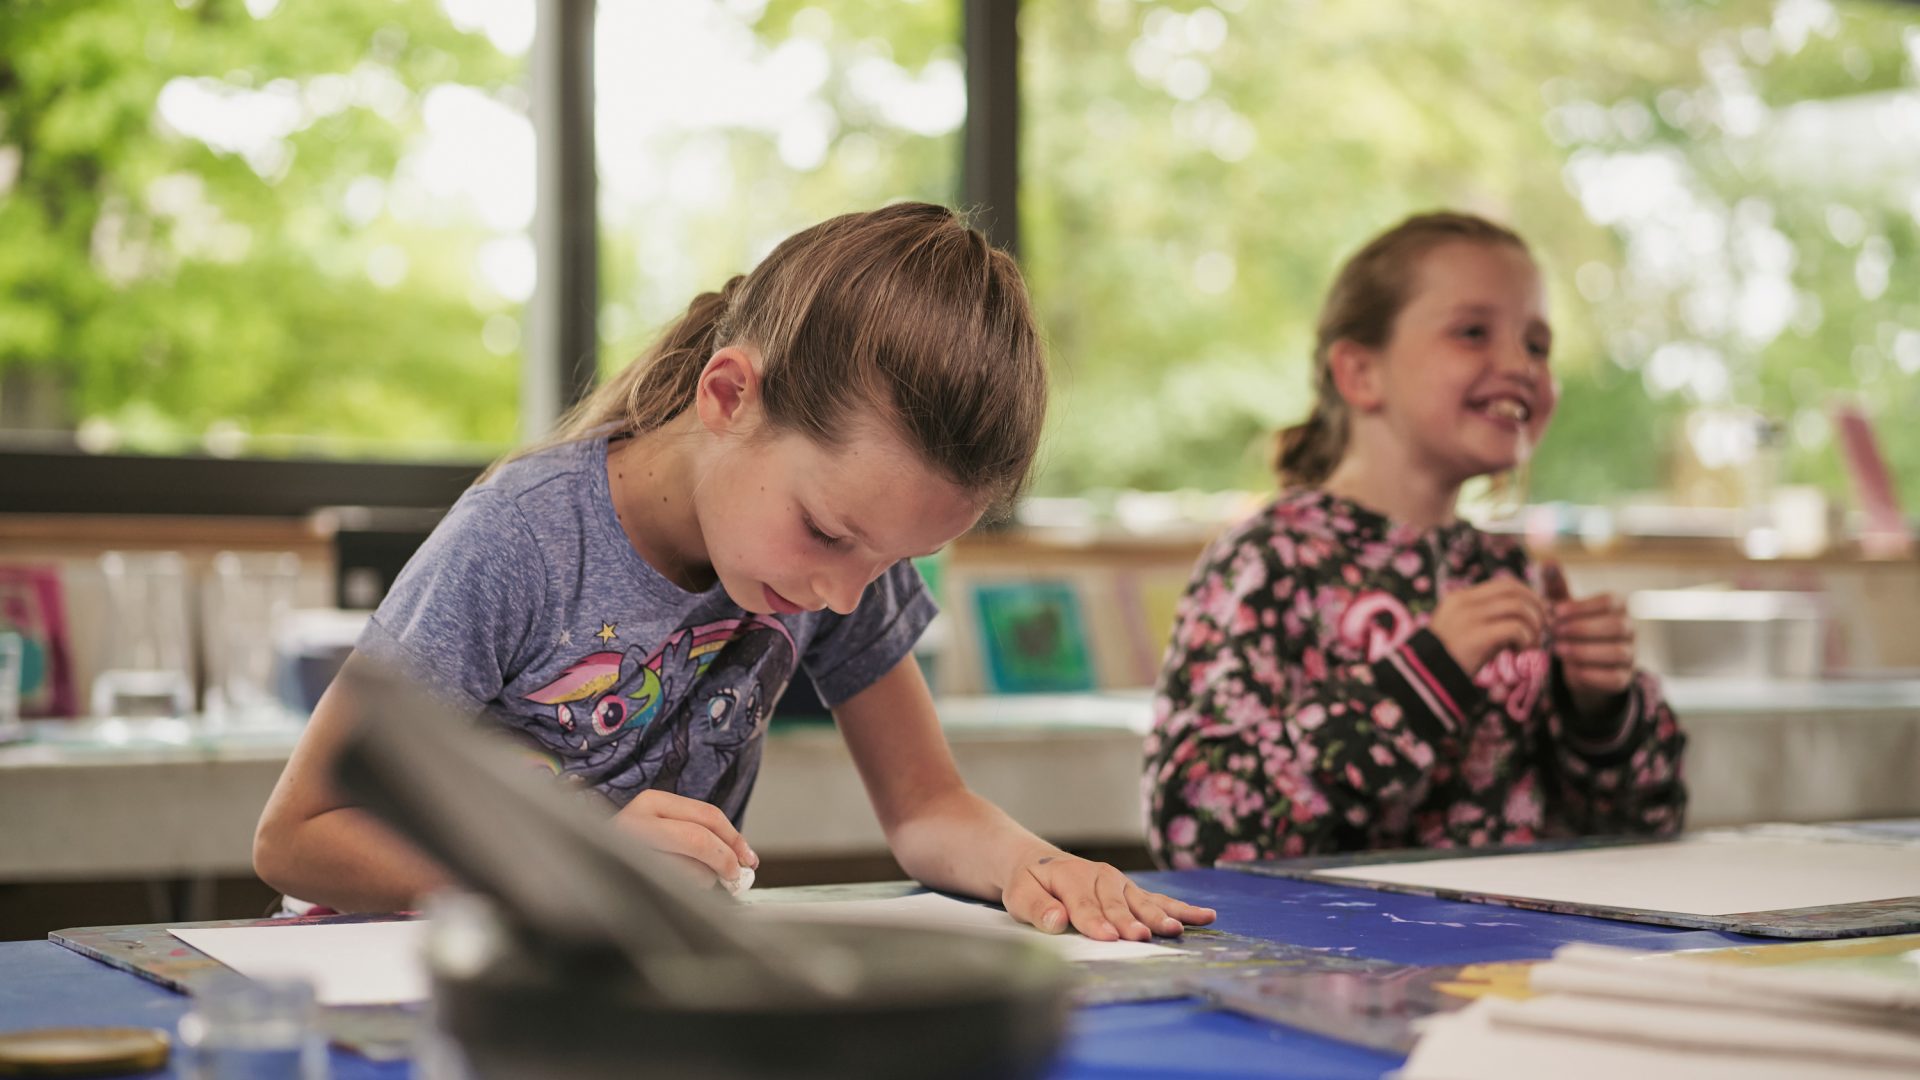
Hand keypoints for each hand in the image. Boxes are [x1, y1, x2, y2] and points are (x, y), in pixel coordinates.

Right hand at [611, 789, 758, 888]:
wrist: (582, 865)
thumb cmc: (631, 850)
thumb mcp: (662, 829)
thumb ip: (697, 835)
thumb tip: (741, 859)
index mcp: (651, 802)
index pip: (707, 815)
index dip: (734, 838)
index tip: (748, 858)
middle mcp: (636, 821)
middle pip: (699, 838)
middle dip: (725, 860)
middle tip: (735, 876)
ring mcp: (627, 849)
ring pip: (688, 868)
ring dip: (702, 882)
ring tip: (688, 883)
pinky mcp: (624, 877)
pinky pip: (671, 889)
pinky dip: (684, 893)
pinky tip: (671, 891)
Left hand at [1001, 848, 1216, 940]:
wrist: (1040, 864)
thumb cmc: (1030, 884)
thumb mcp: (1020, 894)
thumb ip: (1036, 908)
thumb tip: (1057, 920)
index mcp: (1070, 877)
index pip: (1083, 904)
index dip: (1095, 921)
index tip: (1108, 937)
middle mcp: (1100, 877)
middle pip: (1116, 904)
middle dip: (1129, 921)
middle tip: (1142, 936)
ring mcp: (1120, 884)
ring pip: (1142, 902)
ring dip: (1159, 916)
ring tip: (1176, 929)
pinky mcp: (1133, 892)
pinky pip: (1159, 900)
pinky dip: (1181, 908)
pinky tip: (1205, 916)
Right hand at [1427, 577, 1548, 674]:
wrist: (1426, 681)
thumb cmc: (1451, 660)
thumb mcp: (1467, 631)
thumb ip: (1490, 619)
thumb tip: (1528, 616)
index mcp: (1460, 598)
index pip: (1505, 583)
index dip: (1528, 595)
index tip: (1538, 614)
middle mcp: (1464, 602)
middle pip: (1514, 590)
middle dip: (1536, 607)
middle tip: (1542, 629)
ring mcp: (1469, 617)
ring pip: (1518, 607)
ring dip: (1533, 626)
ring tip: (1530, 645)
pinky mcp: (1477, 636)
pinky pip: (1515, 628)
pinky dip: (1526, 639)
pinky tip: (1519, 653)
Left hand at [1541, 560, 1635, 716]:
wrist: (1579, 666)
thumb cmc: (1571, 629)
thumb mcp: (1563, 608)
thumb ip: (1556, 587)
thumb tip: (1547, 561)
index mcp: (1618, 607)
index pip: (1610, 601)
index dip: (1582, 607)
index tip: (1555, 612)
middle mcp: (1629, 629)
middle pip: (1616, 626)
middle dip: (1582, 629)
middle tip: (1553, 632)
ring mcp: (1630, 655)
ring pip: (1617, 652)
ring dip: (1584, 651)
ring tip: (1557, 649)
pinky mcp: (1623, 679)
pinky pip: (1614, 678)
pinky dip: (1591, 674)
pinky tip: (1569, 669)